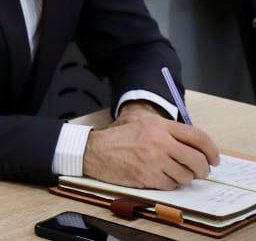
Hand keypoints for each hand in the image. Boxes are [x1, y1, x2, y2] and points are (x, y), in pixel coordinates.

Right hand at [84, 112, 219, 189]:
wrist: (96, 151)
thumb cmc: (120, 138)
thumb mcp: (144, 124)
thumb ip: (169, 132)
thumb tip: (197, 147)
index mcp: (160, 126)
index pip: (198, 137)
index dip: (212, 150)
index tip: (214, 159)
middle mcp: (160, 142)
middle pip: (197, 160)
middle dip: (203, 169)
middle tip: (200, 171)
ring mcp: (154, 160)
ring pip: (186, 175)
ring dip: (184, 177)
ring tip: (174, 173)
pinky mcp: (148, 176)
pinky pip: (171, 185)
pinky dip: (170, 183)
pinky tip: (161, 177)